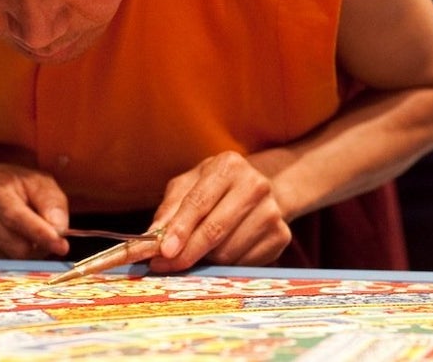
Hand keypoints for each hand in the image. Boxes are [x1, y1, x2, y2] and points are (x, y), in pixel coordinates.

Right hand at [0, 161, 69, 259]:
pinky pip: (1, 269)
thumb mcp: (37, 181)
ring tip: (27, 235)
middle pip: (16, 246)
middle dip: (41, 247)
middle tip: (50, 237)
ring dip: (29, 255)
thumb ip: (52, 202)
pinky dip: (15, 261)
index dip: (40, 233)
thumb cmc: (11, 185)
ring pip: (11, 261)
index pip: (15, 217)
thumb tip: (60, 231)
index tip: (62, 246)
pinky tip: (12, 243)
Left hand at [147, 151, 289, 272]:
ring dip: (204, 260)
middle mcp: (255, 185)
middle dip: (186, 252)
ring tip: (195, 252)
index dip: (180, 229)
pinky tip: (219, 254)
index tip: (163, 250)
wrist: (258, 190)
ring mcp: (272, 212)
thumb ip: (168, 210)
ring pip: (227, 252)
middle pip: (214, 230)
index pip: (199, 202)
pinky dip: (225, 266)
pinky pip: (244, 264)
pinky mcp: (281, 236)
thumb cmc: (214, 188)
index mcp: (229, 165)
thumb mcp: (188, 186)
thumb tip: (151, 240)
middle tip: (164, 266)